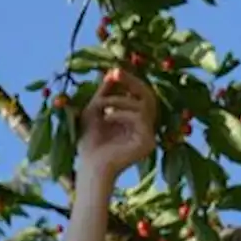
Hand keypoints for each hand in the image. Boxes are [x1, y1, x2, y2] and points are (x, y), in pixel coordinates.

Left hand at [76, 68, 157, 182]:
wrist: (90, 168)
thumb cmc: (90, 144)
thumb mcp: (95, 112)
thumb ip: (105, 93)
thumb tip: (111, 72)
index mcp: (136, 120)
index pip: (140, 94)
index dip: (128, 81)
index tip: (113, 71)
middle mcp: (147, 127)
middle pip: (149, 96)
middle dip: (131, 82)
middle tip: (115, 73)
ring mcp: (150, 136)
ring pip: (144, 105)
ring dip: (119, 100)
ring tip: (102, 106)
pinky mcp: (148, 143)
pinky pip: (140, 118)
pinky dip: (121, 113)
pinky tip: (107, 118)